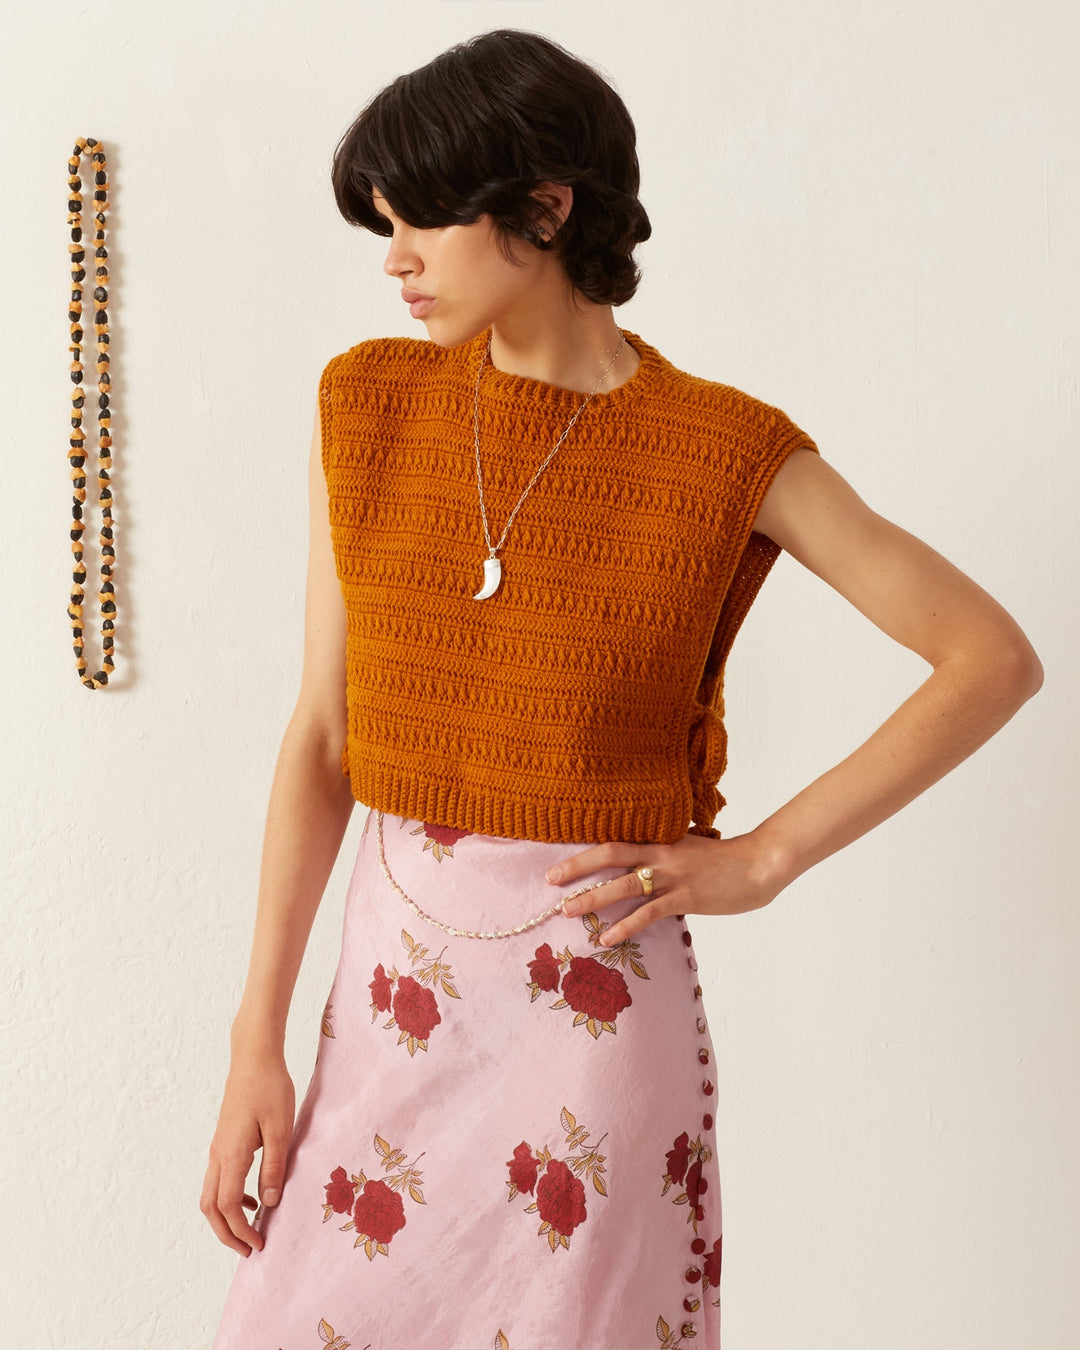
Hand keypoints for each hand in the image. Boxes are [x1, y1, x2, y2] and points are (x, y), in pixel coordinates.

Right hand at [200, 1050, 295, 1255]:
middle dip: (226, 1234)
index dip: (241, 1231)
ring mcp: (217, 1147)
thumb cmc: (270, 1087)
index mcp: (231, 1154)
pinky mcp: (223, 1140)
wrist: (254, 1055)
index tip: (259, 1245)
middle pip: (210, 1207)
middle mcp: (217, 1154)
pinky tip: (254, 1197)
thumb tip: (270, 1203)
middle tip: (249, 1250)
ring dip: (226, 1217)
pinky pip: (218, 1178)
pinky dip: (229, 1197)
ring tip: (251, 1229)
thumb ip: (274, 1167)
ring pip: (210, 1194)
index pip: (228, 1207)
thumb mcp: (280, 1129)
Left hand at [545, 830, 786, 946]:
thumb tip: (638, 871)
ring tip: (568, 912)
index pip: (614, 842)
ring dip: (593, 899)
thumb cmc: (723, 861)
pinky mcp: (686, 897)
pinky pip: (649, 912)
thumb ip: (662, 858)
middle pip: (610, 856)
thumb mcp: (688, 851)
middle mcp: (660, 854)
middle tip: (550, 881)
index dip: (585, 851)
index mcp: (659, 841)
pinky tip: (608, 938)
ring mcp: (672, 875)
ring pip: (623, 885)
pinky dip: (626, 926)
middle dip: (577, 869)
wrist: (758, 864)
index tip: (560, 861)